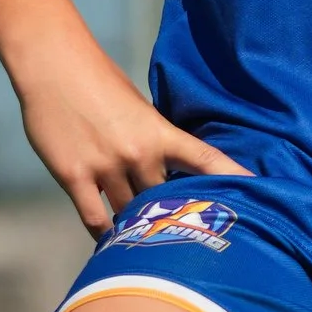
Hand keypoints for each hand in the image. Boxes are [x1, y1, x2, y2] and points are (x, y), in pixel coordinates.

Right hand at [17, 39, 248, 236]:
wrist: (53, 64)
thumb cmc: (97, 81)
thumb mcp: (138, 107)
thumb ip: (155, 139)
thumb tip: (170, 168)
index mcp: (160, 131)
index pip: (205, 159)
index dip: (232, 178)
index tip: (258, 194)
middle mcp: (138, 152)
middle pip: (165, 202)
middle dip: (173, 218)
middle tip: (184, 238)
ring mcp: (106, 166)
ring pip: (130, 215)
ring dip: (136, 230)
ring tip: (145, 248)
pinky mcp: (75, 176)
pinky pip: (95, 219)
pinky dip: (104, 235)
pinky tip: (109, 245)